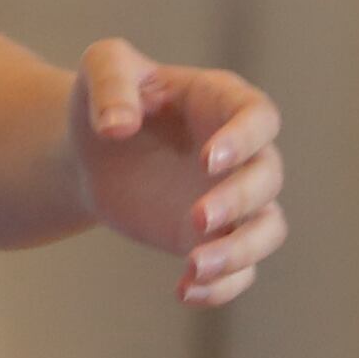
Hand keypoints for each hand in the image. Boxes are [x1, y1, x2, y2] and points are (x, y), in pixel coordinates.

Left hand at [61, 40, 286, 304]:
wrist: (91, 151)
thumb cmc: (106, 98)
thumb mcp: (102, 67)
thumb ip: (112, 83)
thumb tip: (117, 127)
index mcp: (223, 101)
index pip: (258, 117)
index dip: (243, 140)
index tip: (207, 161)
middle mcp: (241, 153)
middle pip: (267, 178)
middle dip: (239, 201)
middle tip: (196, 217)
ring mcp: (233, 199)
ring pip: (267, 229)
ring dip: (241, 252)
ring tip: (195, 266)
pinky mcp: (214, 238)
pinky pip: (240, 270)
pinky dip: (222, 286)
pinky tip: (185, 290)